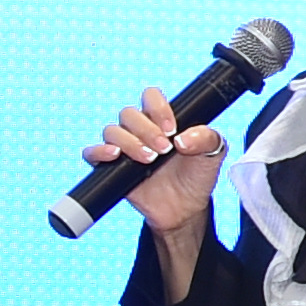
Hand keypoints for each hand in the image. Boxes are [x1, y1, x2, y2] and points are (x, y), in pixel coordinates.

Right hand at [88, 86, 223, 242]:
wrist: (184, 207)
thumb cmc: (197, 176)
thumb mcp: (214, 153)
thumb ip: (207, 137)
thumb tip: (181, 139)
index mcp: (162, 120)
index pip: (150, 97)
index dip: (157, 108)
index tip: (172, 128)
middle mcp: (140, 130)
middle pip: (129, 113)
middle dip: (146, 131)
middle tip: (164, 150)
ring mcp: (123, 147)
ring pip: (112, 131)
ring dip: (129, 143)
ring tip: (149, 159)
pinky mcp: (109, 166)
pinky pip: (91, 152)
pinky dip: (99, 151)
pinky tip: (115, 156)